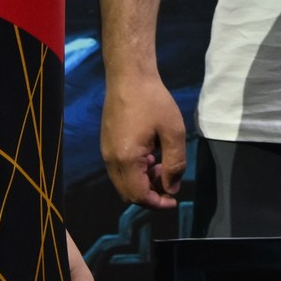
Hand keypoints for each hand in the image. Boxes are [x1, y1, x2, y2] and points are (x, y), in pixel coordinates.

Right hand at [100, 73, 186, 208]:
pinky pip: (119, 170)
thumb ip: (175, 164)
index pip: (139, 196)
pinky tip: (149, 155)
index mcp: (126, 159)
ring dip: (143, 182)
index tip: (174, 199)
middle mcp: (111, 160)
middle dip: (151, 193)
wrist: (129, 77)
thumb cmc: (153, 101)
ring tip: (161, 164)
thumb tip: (171, 188)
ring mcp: (106, 153)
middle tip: (169, 179)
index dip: (158, 203)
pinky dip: (135, 172)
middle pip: (129, 193)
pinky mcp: (106, 145)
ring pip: (123, 182)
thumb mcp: (173, 132)